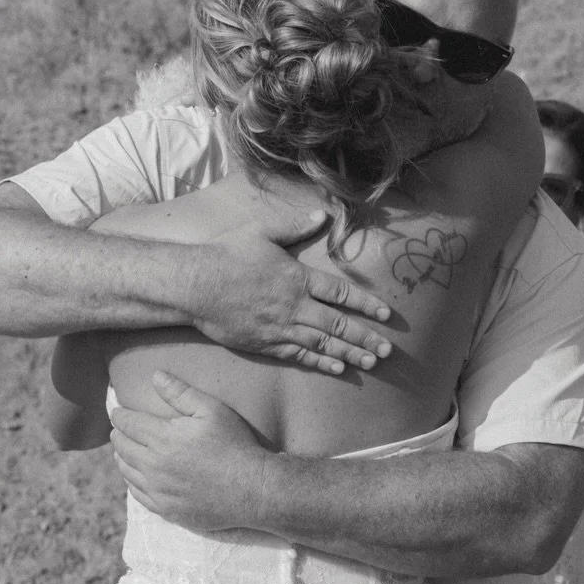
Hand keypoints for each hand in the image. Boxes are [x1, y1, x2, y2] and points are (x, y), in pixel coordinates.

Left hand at [109, 374, 267, 530]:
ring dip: (122, 458)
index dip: (119, 415)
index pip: (127, 423)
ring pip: (126, 472)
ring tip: (123, 452)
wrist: (252, 490)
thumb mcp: (212, 410)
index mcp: (162, 438)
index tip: (117, 411)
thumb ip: (181, 393)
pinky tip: (136, 477)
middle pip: (122, 447)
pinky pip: (138, 495)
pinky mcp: (166, 509)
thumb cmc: (235, 445)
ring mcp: (158, 490)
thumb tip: (155, 376)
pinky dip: (132, 482)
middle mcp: (153, 465)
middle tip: (118, 430)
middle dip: (118, 435)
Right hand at [193, 208, 392, 376]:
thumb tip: (322, 214)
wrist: (194, 285)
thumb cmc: (226, 255)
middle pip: (337, 324)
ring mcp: (280, 327)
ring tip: (372, 362)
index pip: (341, 293)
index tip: (385, 314)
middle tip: (388, 349)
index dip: (365, 304)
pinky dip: (320, 362)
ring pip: (322, 344)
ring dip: (349, 353)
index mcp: (297, 278)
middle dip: (365, 337)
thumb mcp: (261, 232)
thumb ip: (294, 227)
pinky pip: (299, 356)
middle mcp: (294, 305)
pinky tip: (338, 368)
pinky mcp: (264, 343)